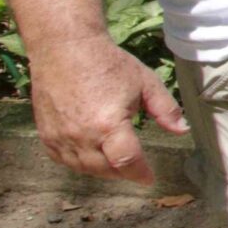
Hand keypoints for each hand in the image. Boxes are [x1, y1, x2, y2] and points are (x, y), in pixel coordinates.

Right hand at [30, 30, 186, 184]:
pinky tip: (91, 156)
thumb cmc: (107, 63)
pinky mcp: (45, 134)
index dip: (140, 174)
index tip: (150, 178)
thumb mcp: (146, 83)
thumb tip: (182, 131)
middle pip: (105, 169)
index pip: (127, 162)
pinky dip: (79, 163)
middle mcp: (81, 135)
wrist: (65, 49)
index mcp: (108, 124)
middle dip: (123, 172)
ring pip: (83, 168)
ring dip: (102, 170)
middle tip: (135, 168)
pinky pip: (63, 159)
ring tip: (116, 163)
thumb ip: (165, 110)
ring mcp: (60, 136)